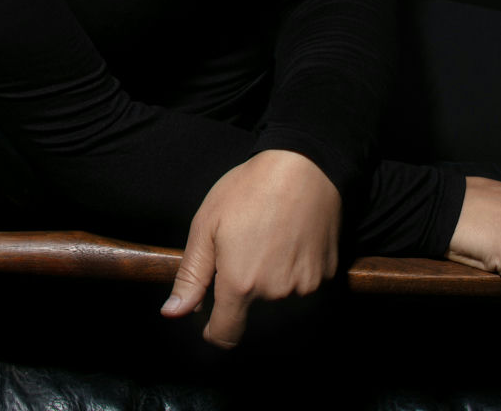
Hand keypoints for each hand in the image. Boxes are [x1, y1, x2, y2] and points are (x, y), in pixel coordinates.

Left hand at [160, 149, 341, 347]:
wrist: (305, 165)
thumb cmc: (250, 189)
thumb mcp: (207, 224)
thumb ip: (191, 275)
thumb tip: (172, 314)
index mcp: (240, 284)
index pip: (225, 336)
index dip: (214, 329)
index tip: (212, 314)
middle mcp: (275, 295)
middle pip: (253, 319)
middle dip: (242, 300)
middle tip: (242, 257)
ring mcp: (305, 287)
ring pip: (281, 306)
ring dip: (270, 290)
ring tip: (266, 246)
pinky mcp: (328, 276)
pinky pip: (305, 290)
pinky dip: (295, 278)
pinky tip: (289, 246)